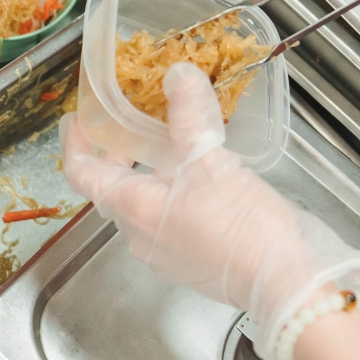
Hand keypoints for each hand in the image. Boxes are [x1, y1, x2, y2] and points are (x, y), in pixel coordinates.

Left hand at [61, 62, 359, 359]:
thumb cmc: (242, 227)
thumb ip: (189, 117)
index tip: (76, 119)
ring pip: (139, 205)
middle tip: (124, 125)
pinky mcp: (188, 261)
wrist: (284, 284)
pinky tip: (196, 178)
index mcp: (132, 209)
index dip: (74, 143)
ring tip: (166, 143)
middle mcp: (138, 235)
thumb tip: (178, 76)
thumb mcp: (212, 161)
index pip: (81, 174)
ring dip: (144, 173)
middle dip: (114, 154)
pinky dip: (168, 193)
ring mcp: (163, 253)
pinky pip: (164, 221)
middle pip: (110, 188)